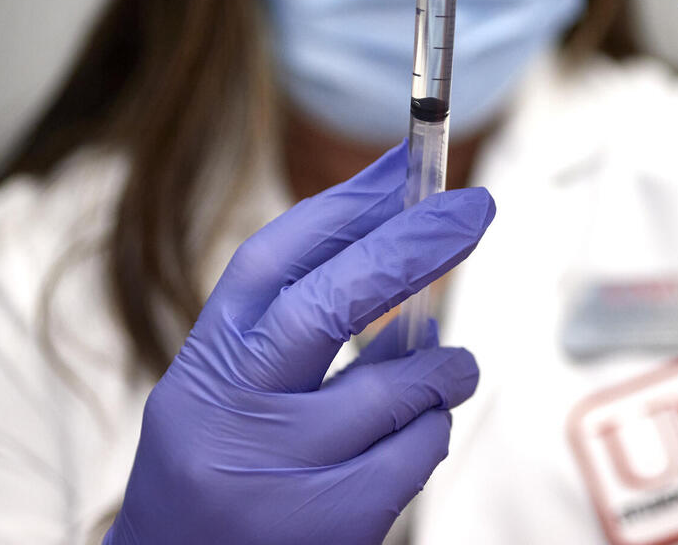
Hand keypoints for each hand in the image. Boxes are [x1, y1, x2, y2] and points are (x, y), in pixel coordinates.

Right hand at [103, 143, 494, 544]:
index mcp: (202, 369)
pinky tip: (422, 434)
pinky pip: (417, 450)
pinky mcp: (328, 525)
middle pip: (330, 303)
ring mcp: (276, 474)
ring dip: (444, 367)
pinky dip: (433, 431)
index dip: (342, 206)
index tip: (404, 168)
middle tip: (475, 208)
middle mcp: (229, 415)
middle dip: (412, 245)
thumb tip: (401, 251)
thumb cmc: (219, 479)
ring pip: (396, 386)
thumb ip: (293, 339)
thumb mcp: (227, 399)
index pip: (271, 263)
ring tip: (452, 368)